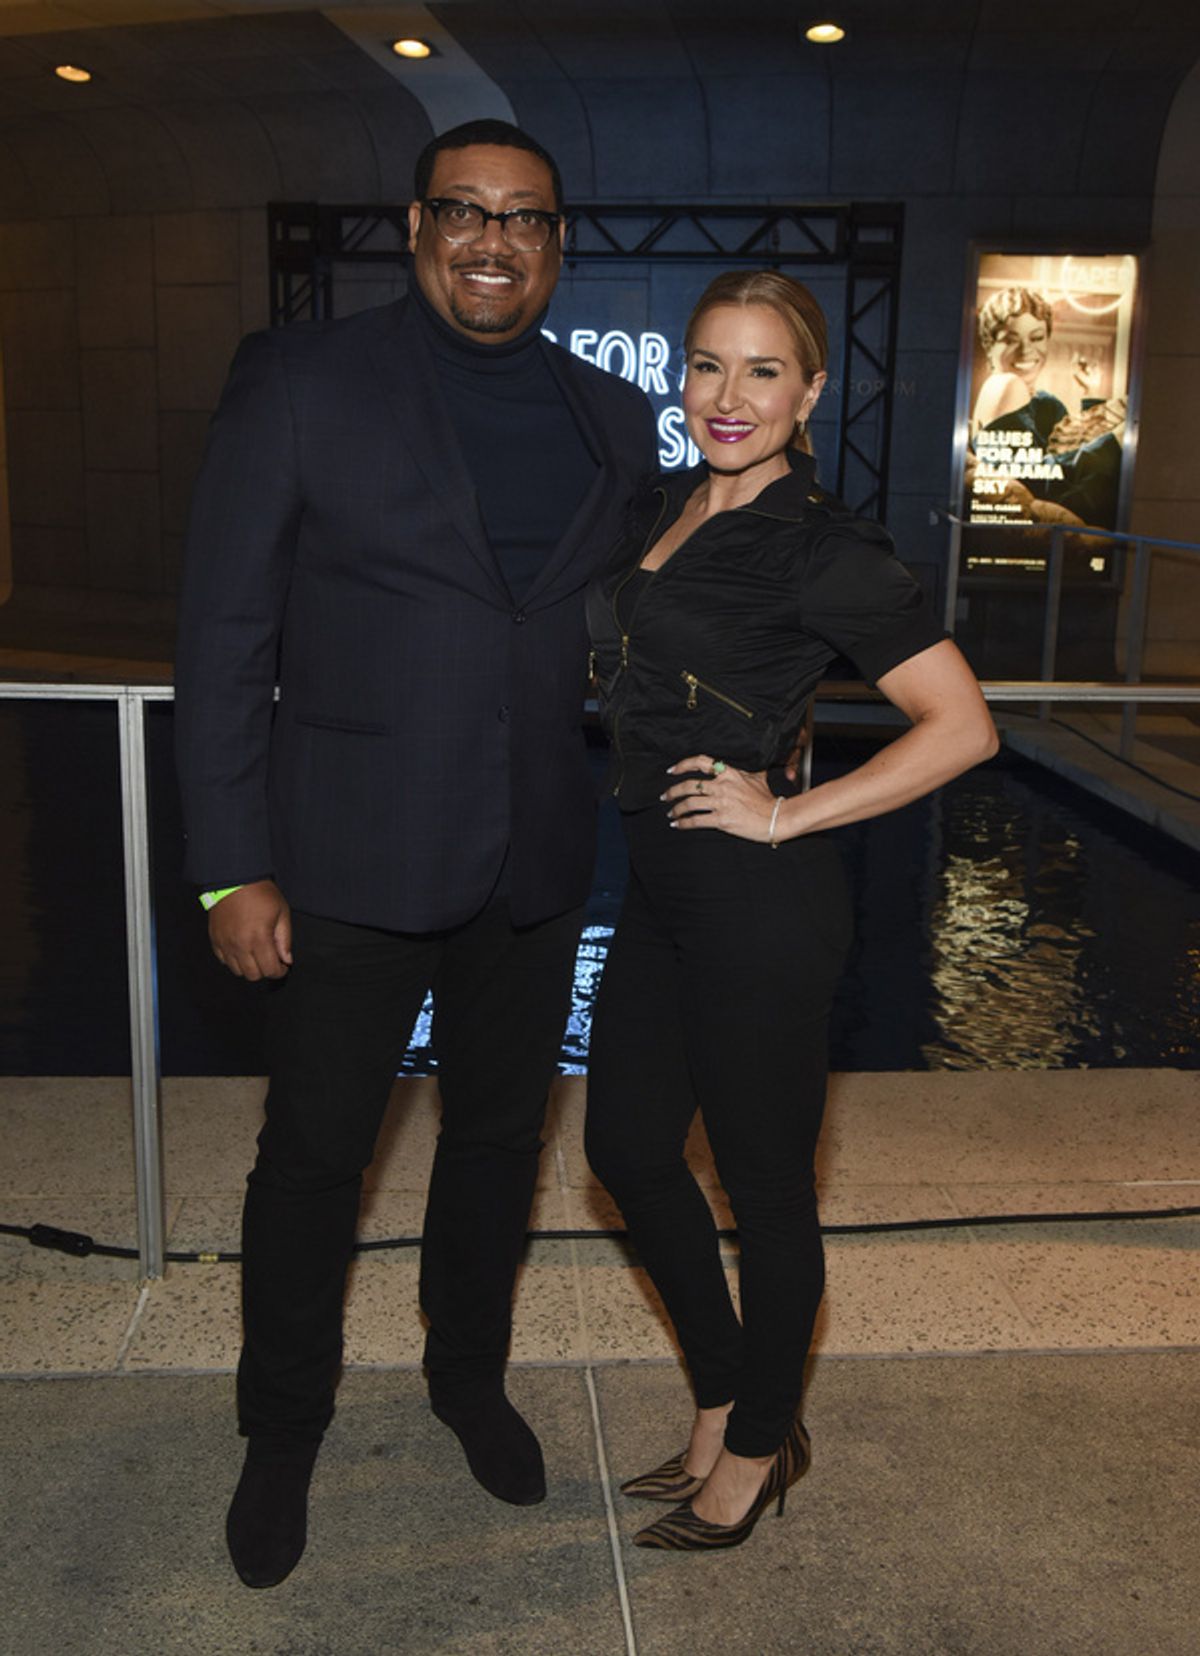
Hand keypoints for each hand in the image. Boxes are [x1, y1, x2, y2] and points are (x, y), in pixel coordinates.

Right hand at [208, 879, 292, 980]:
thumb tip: (286, 959)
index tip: (283, 966)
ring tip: (256, 954)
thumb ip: (285, 940)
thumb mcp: (281, 913)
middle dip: (265, 970)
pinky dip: (234, 960)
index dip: (279, 971)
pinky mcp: (215, 940)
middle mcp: (240, 944)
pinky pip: (224, 961)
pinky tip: (242, 949)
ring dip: (249, 967)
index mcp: (259, 938)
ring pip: (238, 971)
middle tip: (271, 959)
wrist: (234, 880)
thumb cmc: (259, 893)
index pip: (270, 970)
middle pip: (253, 975)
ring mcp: (225, 943)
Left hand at [662, 755, 777, 841]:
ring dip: (676, 809)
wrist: (776, 817)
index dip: (683, 765)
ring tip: (671, 813)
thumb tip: (747, 767)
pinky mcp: (722, 820)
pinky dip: (684, 823)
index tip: (672, 770)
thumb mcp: (758, 778)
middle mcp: (722, 786)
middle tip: (665, 796)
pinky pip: (696, 821)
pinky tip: (677, 825)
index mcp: (729, 773)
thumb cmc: (768, 799)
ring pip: (690, 803)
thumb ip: (746, 772)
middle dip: (673, 791)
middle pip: (689, 785)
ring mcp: (721, 803)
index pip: (701, 762)